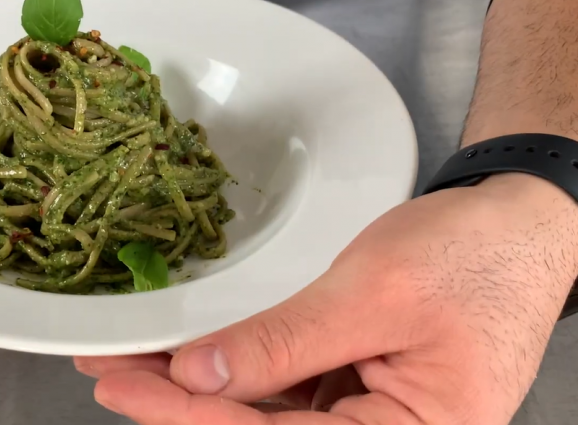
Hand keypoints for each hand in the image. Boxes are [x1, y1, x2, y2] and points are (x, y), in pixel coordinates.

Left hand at [76, 174, 577, 423]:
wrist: (519, 224)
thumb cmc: (473, 257)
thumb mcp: (374, 295)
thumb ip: (284, 343)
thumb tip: (198, 376)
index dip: (186, 414)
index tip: (121, 383)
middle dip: (182, 402)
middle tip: (110, 370)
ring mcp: (368, 417)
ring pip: (265, 414)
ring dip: (199, 387)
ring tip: (133, 358)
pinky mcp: (354, 390)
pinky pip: (285, 391)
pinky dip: (235, 369)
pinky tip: (188, 352)